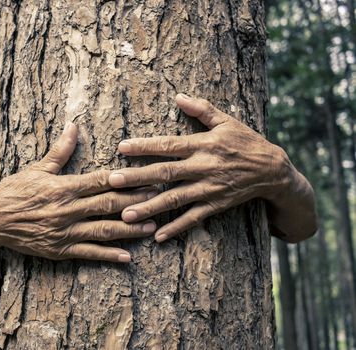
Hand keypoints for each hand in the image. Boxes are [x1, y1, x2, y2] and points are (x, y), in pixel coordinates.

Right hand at [0, 122, 157, 262]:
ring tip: (150, 228)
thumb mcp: (36, 168)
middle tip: (159, 199)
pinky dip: (108, 255)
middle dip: (135, 202)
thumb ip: (60, 151)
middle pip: (108, 205)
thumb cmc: (13, 191)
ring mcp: (64, 232)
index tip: (147, 177)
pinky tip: (127, 257)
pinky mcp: (59, 250)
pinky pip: (87, 253)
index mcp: (63, 187)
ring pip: (102, 231)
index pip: (101, 181)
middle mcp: (66, 209)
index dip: (126, 180)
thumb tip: (74, 126)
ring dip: (129, 230)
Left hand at [108, 94, 290, 241]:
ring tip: (126, 215)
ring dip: (150, 207)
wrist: (273, 171)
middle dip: (137, 178)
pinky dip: (176, 227)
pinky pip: (193, 218)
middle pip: (165, 173)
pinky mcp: (215, 205)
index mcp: (203, 145)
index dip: (144, 146)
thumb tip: (178, 96)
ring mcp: (208, 189)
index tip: (121, 147)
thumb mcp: (227, 121)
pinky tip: (157, 236)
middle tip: (112, 182)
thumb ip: (202, 109)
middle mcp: (203, 167)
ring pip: (175, 199)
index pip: (168, 145)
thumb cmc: (247, 142)